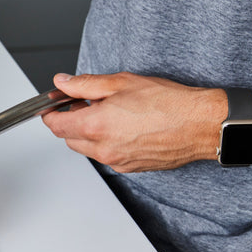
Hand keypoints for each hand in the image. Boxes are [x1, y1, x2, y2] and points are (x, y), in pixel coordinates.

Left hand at [43, 71, 226, 171]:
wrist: (200, 125)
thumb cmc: (168, 103)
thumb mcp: (121, 83)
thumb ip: (85, 84)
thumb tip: (62, 83)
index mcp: (95, 126)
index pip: (56, 126)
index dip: (51, 114)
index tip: (53, 106)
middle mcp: (102, 148)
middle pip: (69, 139)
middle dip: (70, 122)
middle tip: (83, 104)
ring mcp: (116, 161)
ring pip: (88, 149)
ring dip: (88, 134)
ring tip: (108, 114)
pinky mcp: (130, 167)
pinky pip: (107, 156)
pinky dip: (106, 143)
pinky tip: (123, 128)